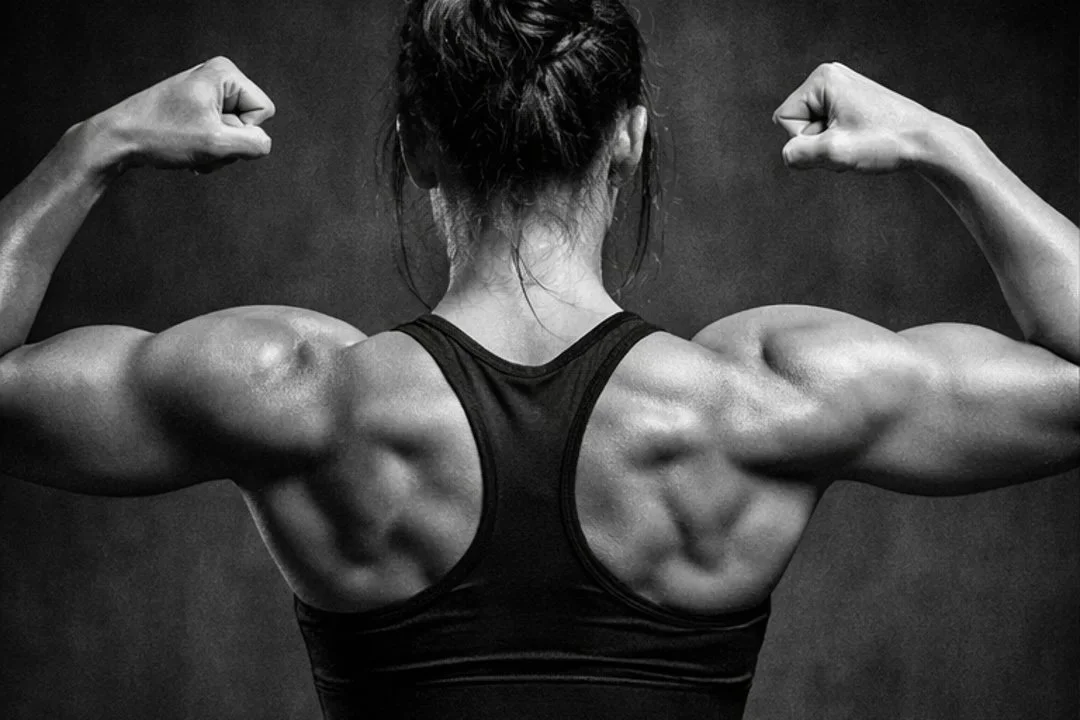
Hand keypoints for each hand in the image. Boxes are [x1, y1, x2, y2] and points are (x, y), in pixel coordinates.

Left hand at [93, 56, 274, 172]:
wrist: (118, 139)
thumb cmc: (160, 135)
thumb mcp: (216, 144)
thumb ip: (254, 144)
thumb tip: (263, 144)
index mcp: (225, 73)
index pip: (264, 110)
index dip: (243, 131)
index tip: (213, 132)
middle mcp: (217, 76)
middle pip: (249, 121)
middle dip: (228, 143)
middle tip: (200, 144)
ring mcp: (205, 91)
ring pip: (234, 132)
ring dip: (217, 150)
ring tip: (191, 149)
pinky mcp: (195, 106)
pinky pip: (219, 133)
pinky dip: (207, 148)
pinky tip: (188, 150)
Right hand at [773, 63, 938, 172]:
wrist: (926, 142)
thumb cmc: (886, 141)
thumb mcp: (834, 152)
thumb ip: (797, 154)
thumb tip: (788, 156)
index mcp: (822, 79)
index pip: (783, 119)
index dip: (804, 140)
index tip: (836, 140)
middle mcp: (830, 77)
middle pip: (797, 123)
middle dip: (818, 143)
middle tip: (849, 144)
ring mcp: (842, 88)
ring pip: (812, 130)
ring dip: (829, 146)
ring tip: (857, 144)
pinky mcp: (851, 101)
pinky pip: (827, 128)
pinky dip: (839, 142)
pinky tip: (861, 142)